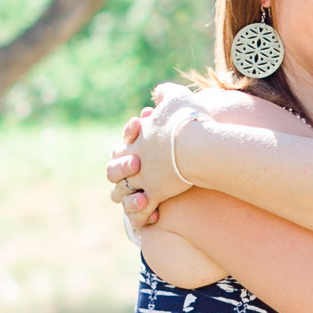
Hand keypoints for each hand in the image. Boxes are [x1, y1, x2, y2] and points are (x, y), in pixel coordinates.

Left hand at [103, 84, 203, 227]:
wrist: (198, 143)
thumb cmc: (189, 119)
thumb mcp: (177, 97)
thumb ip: (166, 93)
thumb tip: (159, 93)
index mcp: (137, 140)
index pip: (120, 148)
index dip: (124, 151)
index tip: (136, 153)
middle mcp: (134, 160)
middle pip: (113, 171)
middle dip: (118, 174)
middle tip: (132, 174)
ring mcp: (142, 179)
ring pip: (122, 194)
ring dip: (127, 199)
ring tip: (136, 201)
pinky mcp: (155, 194)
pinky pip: (142, 211)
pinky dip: (143, 217)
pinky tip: (151, 219)